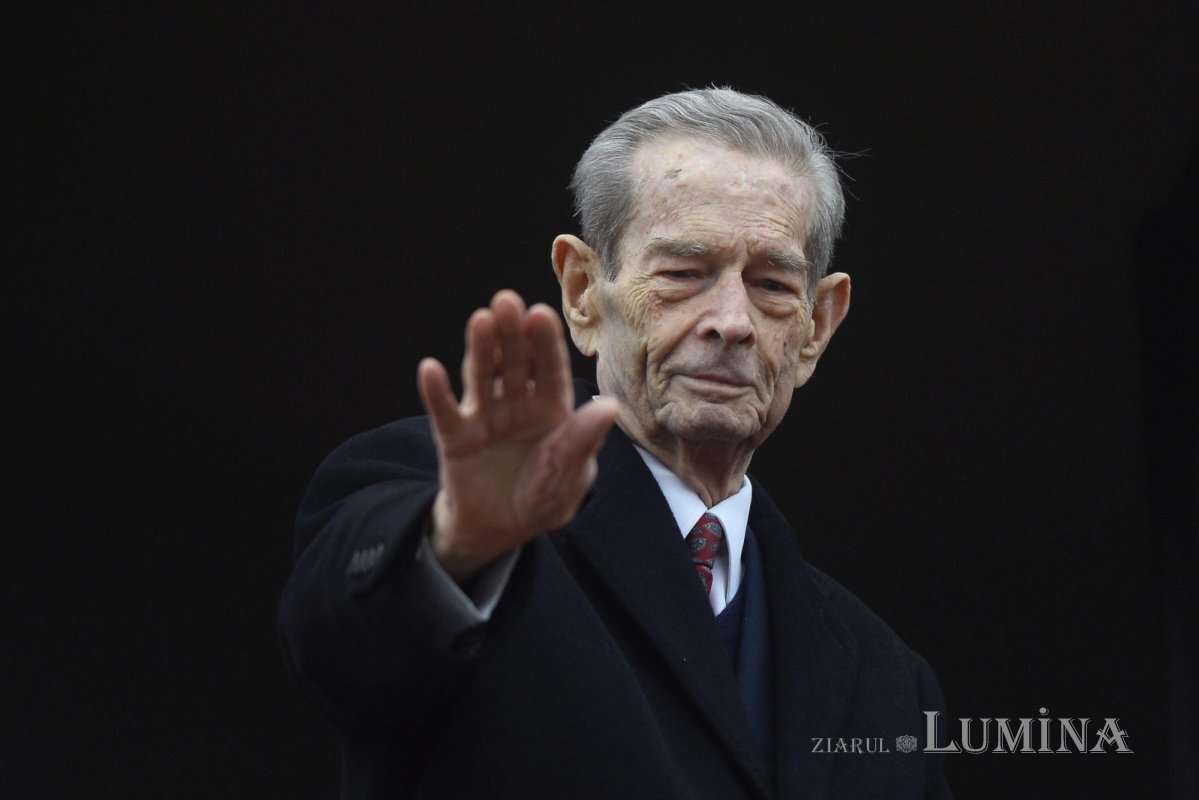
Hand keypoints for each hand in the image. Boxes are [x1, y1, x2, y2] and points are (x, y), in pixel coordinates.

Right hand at [417, 290, 618, 583]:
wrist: (500, 532)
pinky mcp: (455, 437)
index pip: (549, 369)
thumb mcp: (569, 475)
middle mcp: (517, 403)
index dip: (545, 342)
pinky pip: (445, 412)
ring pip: (482, 376)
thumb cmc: (542, 498)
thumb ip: (583, 441)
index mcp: (551, 408)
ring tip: (480, 320)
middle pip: (514, 362)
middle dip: (512, 332)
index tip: (541, 313)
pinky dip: (436, 391)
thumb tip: (610, 406)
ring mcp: (485, 416)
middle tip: (507, 300)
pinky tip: (430, 369)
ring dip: (480, 348)